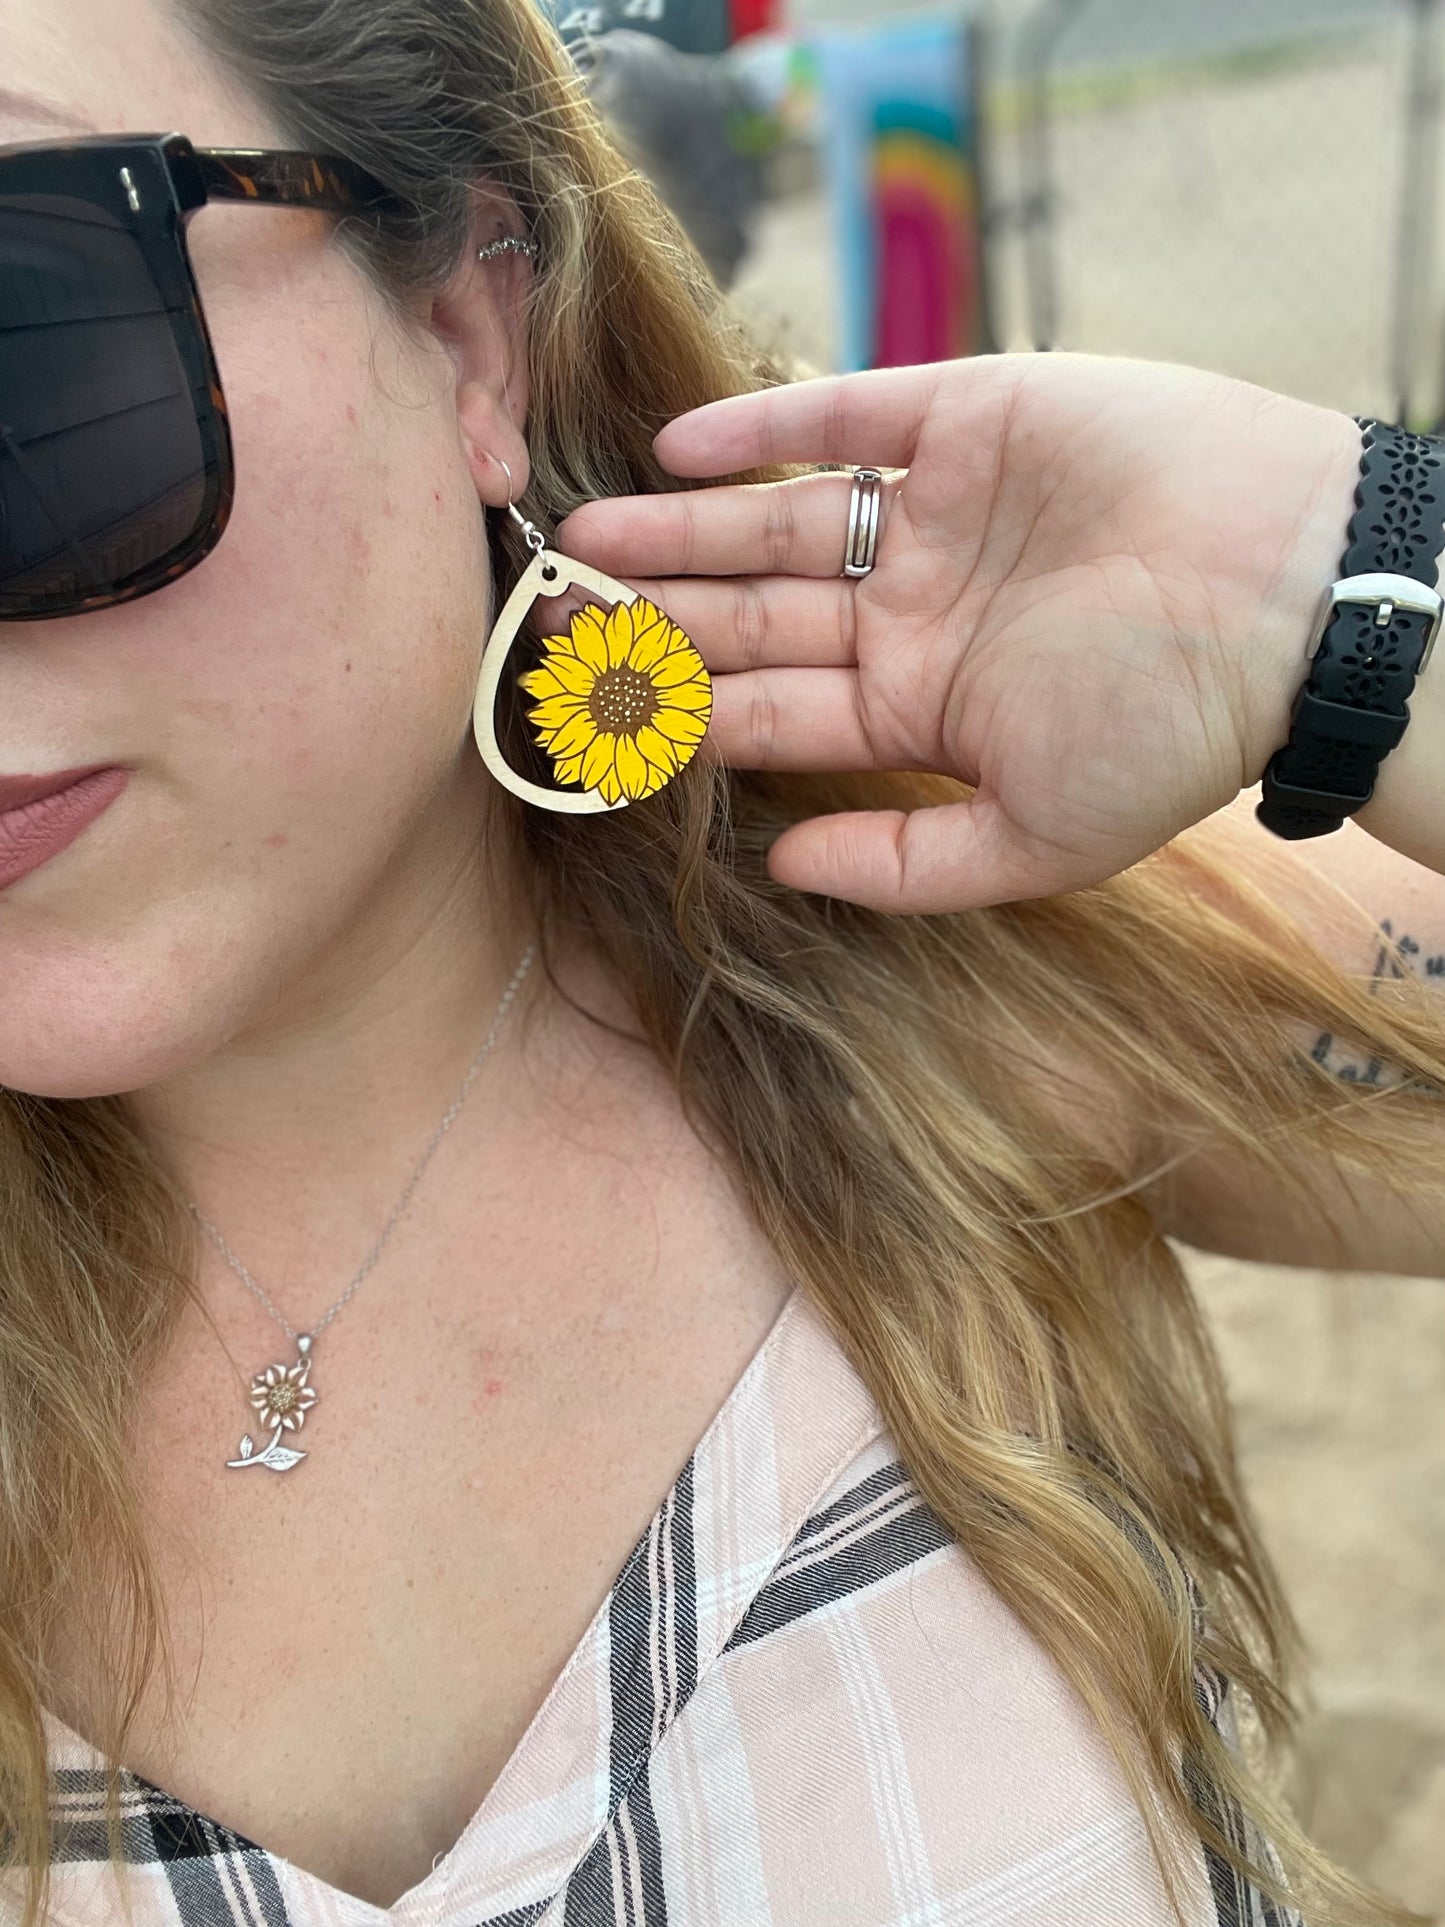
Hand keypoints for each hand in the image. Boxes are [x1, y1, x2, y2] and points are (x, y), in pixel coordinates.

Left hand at [557, 352, 1364, 912]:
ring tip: (582, 540)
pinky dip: (763, 426)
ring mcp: (936, 516)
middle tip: (543, 615)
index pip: (767, 712)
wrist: (1299, 603)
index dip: (672, 712)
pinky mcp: (970, 419)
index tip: (580, 715)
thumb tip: (780, 873)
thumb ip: (906, 864)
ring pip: (776, 523)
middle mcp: (913, 612)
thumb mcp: (1037, 840)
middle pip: (751, 616)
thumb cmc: (1176, 735)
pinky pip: (844, 417)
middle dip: (651, 619)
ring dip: (679, 531)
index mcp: (918, 709)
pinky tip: (675, 451)